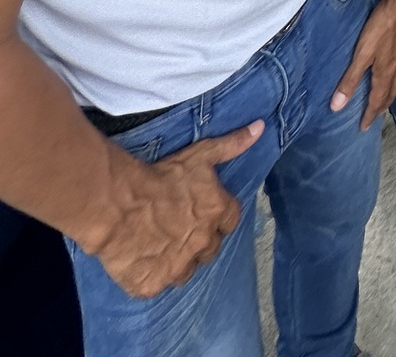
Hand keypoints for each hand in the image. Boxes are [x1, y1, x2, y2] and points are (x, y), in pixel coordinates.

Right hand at [91, 120, 263, 297]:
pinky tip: (141, 259)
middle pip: (209, 248)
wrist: (118, 202)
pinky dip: (150, 275)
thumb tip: (260, 128)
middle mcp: (204, 244)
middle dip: (199, 240)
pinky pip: (156, 284)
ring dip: (178, 261)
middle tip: (177, 227)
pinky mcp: (152, 285)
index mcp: (219, 214)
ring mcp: (178, 268)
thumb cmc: (161, 175)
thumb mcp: (200, 155)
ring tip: (158, 244)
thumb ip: (232, 145)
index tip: (200, 211)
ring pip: (186, 271)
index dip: (215, 216)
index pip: (229, 221)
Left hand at [331, 0, 395, 128]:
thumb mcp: (362, 53)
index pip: (377, 100)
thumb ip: (350, 79)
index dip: (369, 115)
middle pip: (391, 92)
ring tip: (386, 94)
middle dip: (383, 105)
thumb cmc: (384, 25)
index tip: (363, 127)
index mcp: (386, 71)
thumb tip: (337, 106)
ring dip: (392, 90)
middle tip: (376, 114)